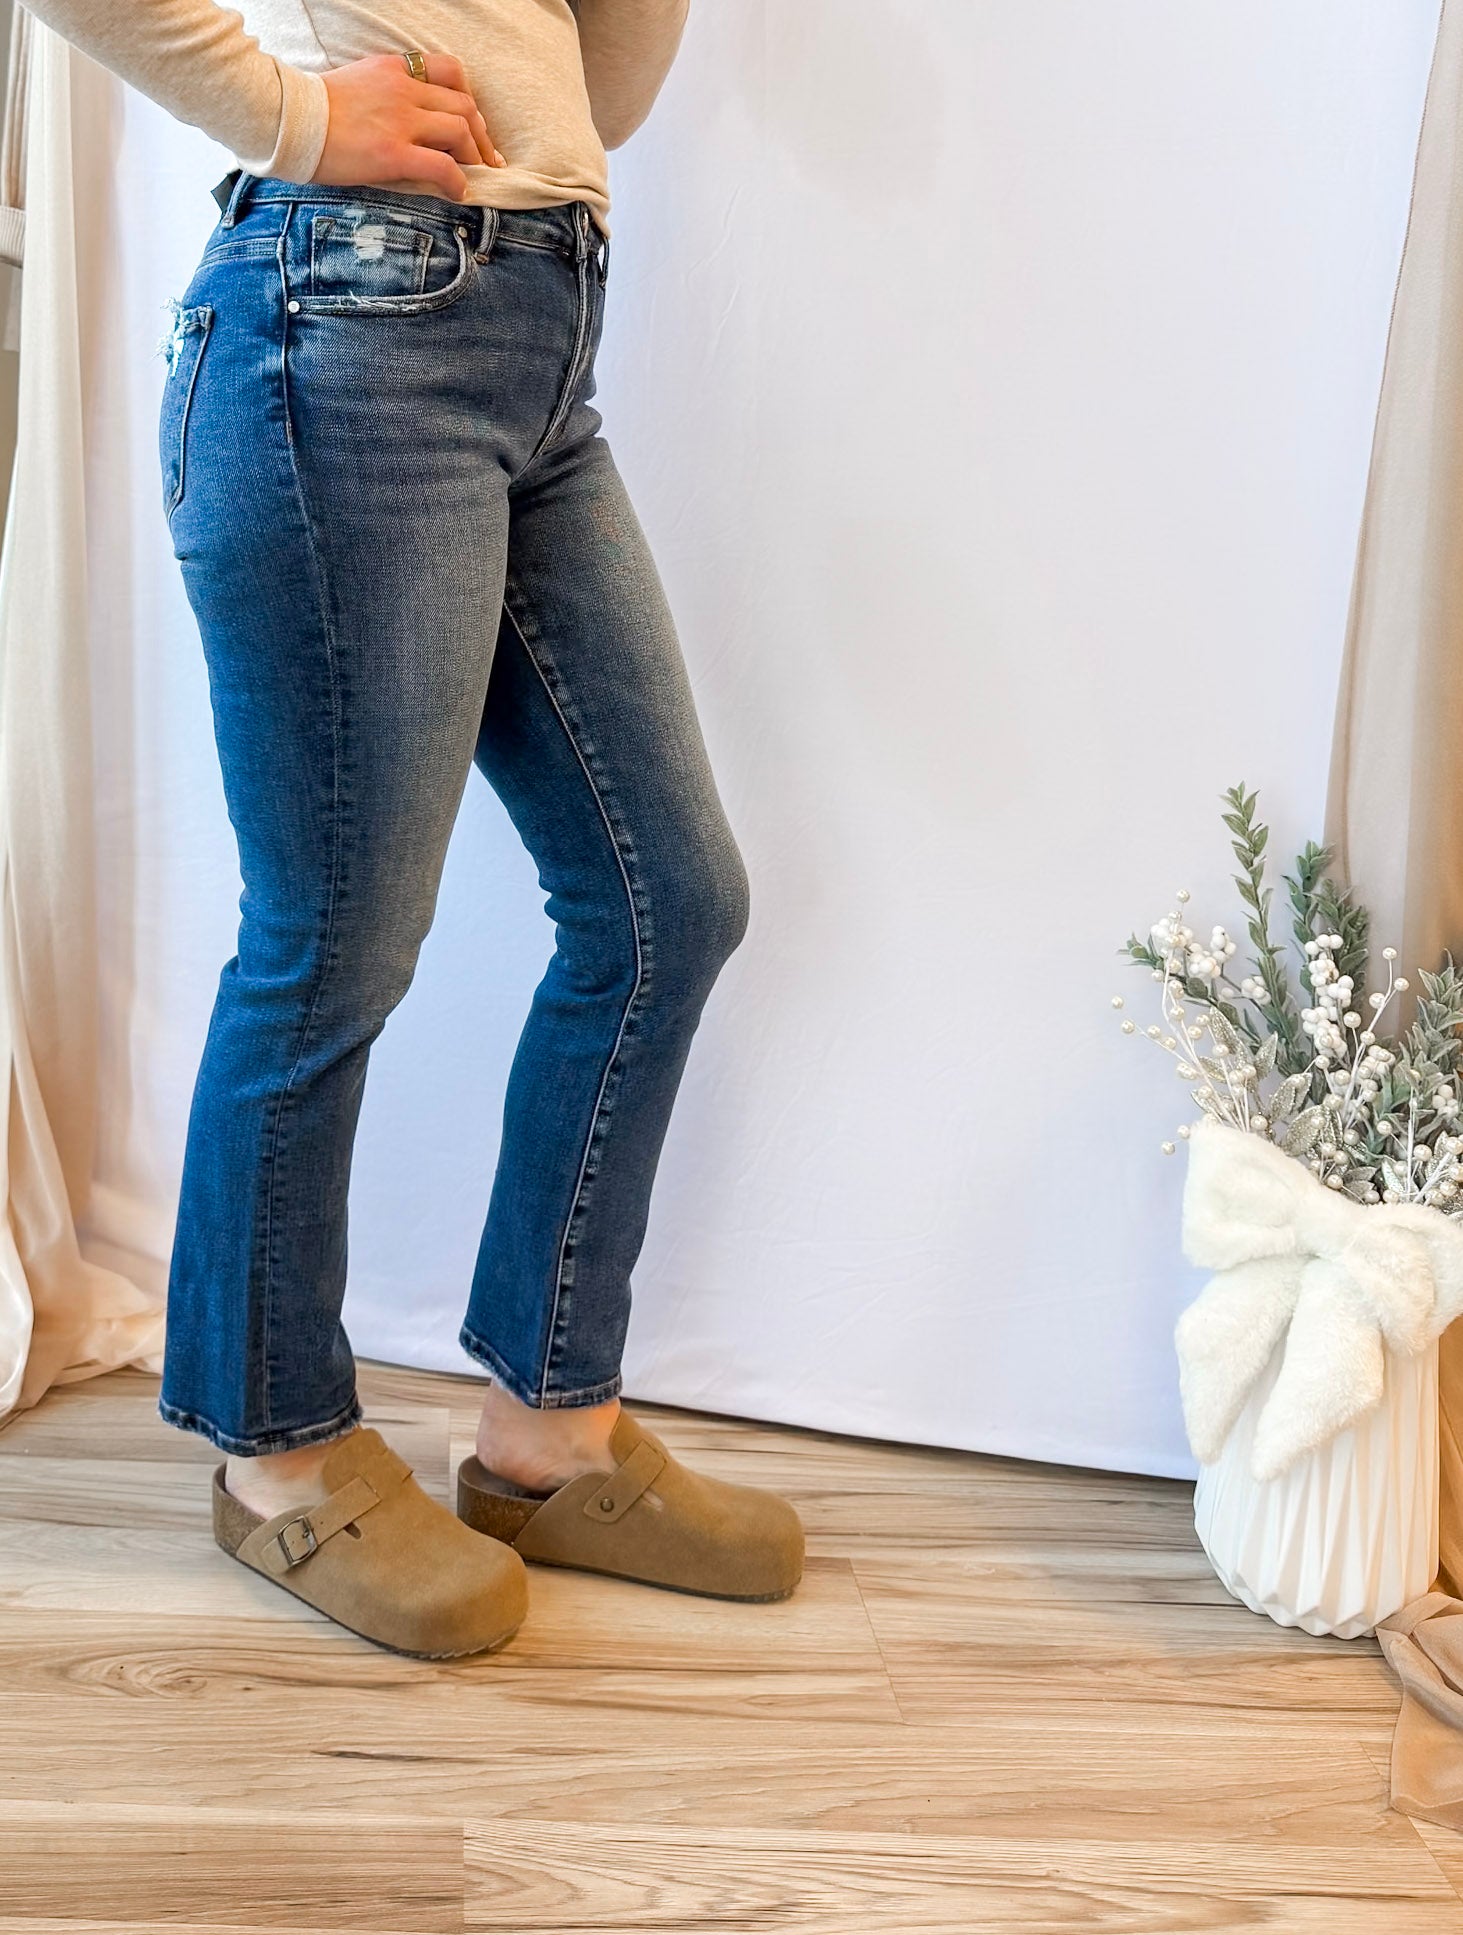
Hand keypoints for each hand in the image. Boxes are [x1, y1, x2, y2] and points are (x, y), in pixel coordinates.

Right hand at [313, 53, 505, 200]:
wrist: (286, 120)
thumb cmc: (314, 111)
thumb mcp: (356, 85)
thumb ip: (386, 95)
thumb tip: (407, 122)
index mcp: (394, 70)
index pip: (450, 72)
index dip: (469, 98)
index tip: (472, 122)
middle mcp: (403, 90)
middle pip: (464, 105)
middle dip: (481, 135)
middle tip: (485, 159)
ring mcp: (400, 121)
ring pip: (460, 131)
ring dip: (475, 157)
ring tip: (474, 176)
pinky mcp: (393, 153)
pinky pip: (443, 166)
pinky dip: (458, 182)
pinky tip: (458, 193)